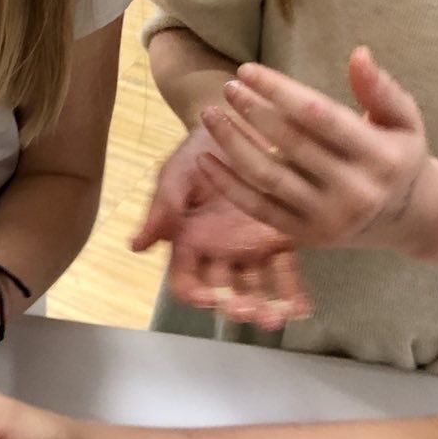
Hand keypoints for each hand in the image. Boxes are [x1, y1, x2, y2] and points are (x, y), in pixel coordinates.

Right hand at [134, 125, 306, 328]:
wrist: (238, 122)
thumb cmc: (199, 147)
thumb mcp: (175, 174)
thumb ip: (162, 208)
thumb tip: (136, 245)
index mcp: (188, 240)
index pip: (185, 279)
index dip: (195, 293)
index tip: (209, 297)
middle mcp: (218, 250)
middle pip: (223, 291)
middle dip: (235, 306)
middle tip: (248, 312)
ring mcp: (249, 247)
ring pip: (255, 287)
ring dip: (265, 306)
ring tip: (277, 316)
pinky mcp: (279, 236)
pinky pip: (286, 270)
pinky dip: (292, 291)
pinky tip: (301, 306)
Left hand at [199, 48, 435, 256]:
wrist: (410, 220)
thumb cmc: (400, 157)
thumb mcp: (404, 121)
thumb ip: (380, 89)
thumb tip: (358, 54)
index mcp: (380, 157)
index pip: (319, 116)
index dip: (279, 90)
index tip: (247, 69)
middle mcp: (354, 191)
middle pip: (290, 144)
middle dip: (253, 111)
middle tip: (227, 87)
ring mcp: (328, 218)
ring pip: (268, 177)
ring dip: (232, 144)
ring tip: (209, 115)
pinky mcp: (306, 235)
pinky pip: (257, 208)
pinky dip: (227, 185)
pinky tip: (204, 159)